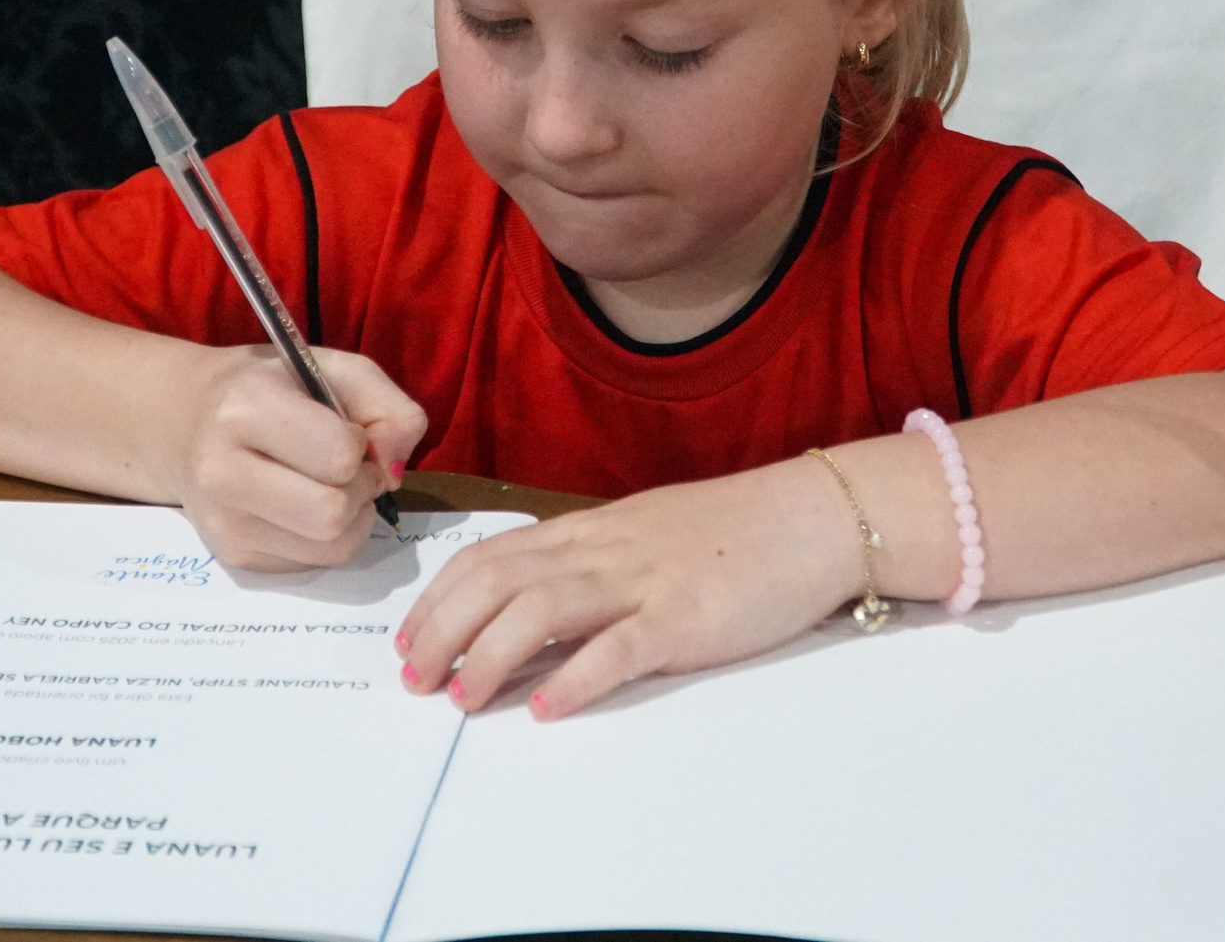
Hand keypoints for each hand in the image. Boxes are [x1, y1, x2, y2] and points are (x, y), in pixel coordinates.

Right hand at [170, 346, 425, 571]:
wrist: (186, 423)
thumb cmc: (269, 389)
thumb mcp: (332, 369)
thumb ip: (388, 406)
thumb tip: (396, 471)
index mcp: (246, 409)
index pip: (339, 456)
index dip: (360, 445)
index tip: (346, 431)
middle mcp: (224, 472)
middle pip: (333, 513)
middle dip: (359, 490)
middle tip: (348, 468)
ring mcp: (224, 523)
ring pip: (331, 547)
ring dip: (352, 519)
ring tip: (331, 486)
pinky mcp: (233, 557)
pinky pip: (314, 563)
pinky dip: (327, 538)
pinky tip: (305, 506)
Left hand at [394, 458, 858, 719]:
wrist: (815, 517)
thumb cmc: (733, 532)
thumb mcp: (645, 536)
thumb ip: (590, 567)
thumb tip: (530, 607)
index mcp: (590, 532)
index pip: (490, 555)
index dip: (439, 598)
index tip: (409, 639)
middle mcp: (604, 551)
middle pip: (497, 580)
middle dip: (444, 630)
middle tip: (415, 679)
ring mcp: (644, 582)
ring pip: (542, 607)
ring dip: (490, 655)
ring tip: (462, 698)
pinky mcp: (686, 618)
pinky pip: (620, 647)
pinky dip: (576, 678)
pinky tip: (546, 707)